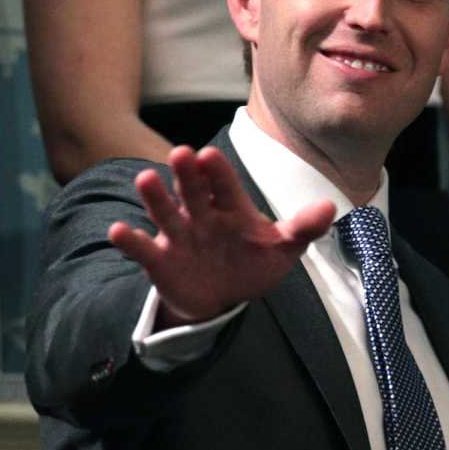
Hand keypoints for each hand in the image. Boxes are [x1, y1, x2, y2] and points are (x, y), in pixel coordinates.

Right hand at [108, 146, 335, 325]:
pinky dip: (130, 241)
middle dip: (187, 175)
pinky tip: (118, 231)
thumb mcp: (282, 248)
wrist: (223, 295)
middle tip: (181, 154)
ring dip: (155, 198)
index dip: (218, 172)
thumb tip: (330, 208)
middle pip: (194, 191)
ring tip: (144, 179)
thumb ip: (302, 228)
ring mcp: (179, 236)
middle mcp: (202, 215)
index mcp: (233, 209)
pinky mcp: (160, 260)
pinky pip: (142, 249)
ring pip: (166, 213)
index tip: (210, 155)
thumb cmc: (252, 262)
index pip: (226, 186)